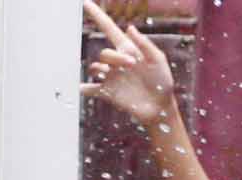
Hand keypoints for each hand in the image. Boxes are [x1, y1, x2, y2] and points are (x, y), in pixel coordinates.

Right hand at [79, 1, 176, 128]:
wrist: (160, 107)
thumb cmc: (163, 81)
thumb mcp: (158, 59)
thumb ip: (144, 44)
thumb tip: (129, 27)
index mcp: (128, 50)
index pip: (109, 29)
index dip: (97, 16)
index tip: (86, 3)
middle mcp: (117, 62)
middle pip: (104, 53)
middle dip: (116, 57)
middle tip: (133, 65)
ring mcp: (111, 77)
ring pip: (95, 67)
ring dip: (102, 70)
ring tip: (116, 76)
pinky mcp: (108, 92)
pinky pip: (90, 89)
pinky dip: (83, 88)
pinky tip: (78, 88)